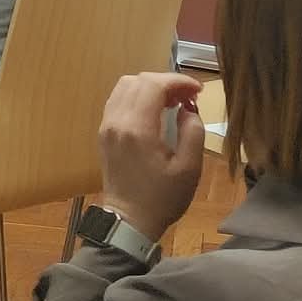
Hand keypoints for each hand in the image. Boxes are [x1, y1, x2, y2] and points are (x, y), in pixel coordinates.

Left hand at [97, 72, 205, 241]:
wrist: (129, 219)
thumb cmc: (163, 197)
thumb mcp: (189, 169)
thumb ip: (192, 133)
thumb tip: (188, 109)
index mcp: (137, 128)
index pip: (152, 85)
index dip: (177, 80)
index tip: (198, 90)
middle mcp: (116, 121)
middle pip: (137, 81)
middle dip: (165, 82)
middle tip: (189, 97)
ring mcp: (106, 125)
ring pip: (124, 87)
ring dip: (149, 87)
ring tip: (174, 102)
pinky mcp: (103, 132)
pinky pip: (118, 100)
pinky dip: (137, 96)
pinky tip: (155, 110)